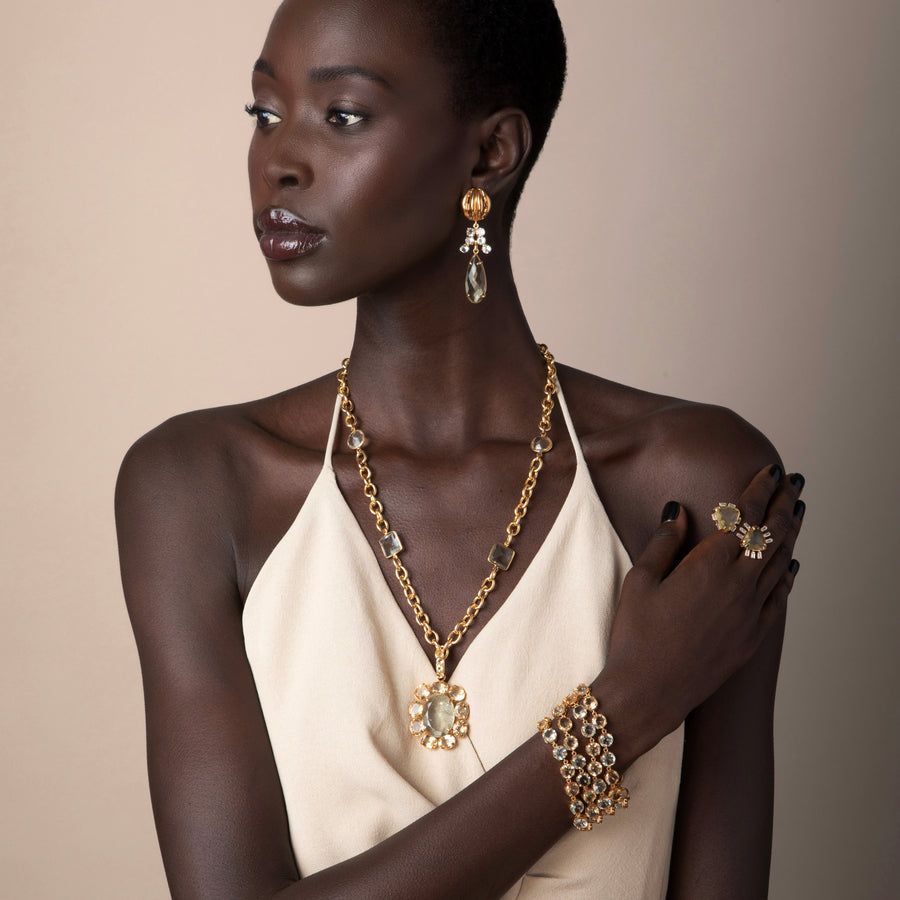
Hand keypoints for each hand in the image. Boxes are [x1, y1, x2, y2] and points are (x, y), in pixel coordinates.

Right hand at [603, 464, 804, 746]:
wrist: (648, 693)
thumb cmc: (635, 636)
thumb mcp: (639, 582)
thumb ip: (663, 542)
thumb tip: (678, 510)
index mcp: (709, 566)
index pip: (744, 517)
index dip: (759, 490)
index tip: (770, 471)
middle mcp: (737, 587)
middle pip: (771, 535)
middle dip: (783, 504)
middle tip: (793, 482)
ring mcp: (749, 614)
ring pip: (780, 563)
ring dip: (790, 534)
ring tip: (796, 512)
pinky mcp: (752, 637)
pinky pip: (779, 599)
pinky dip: (788, 576)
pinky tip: (791, 565)